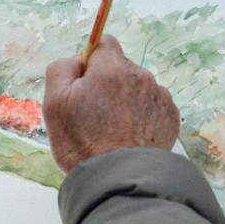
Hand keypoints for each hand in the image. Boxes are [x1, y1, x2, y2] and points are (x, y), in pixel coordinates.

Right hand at [43, 35, 182, 172]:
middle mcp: (140, 77)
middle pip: (120, 68)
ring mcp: (159, 97)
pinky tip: (129, 137)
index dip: (90, 60)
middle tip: (93, 115)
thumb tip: (75, 60)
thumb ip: (61, 69)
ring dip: (125, 101)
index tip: (83, 81)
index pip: (103, 43)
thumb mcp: (54, 104)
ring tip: (112, 131)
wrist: (120, 180)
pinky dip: (141, 117)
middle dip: (106, 84)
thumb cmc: (83, 145)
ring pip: (136, 88)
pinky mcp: (171, 117)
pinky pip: (152, 107)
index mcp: (110, 69)